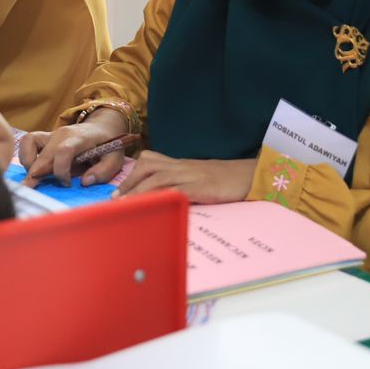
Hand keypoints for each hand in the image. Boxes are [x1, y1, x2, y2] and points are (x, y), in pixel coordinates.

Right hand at [17, 109, 128, 186]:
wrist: (101, 126)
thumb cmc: (108, 144)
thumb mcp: (115, 159)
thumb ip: (104, 171)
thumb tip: (85, 182)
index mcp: (80, 138)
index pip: (64, 151)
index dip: (61, 170)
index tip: (66, 184)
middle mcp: (62, 134)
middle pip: (44, 152)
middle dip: (36, 173)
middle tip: (32, 190)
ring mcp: (51, 134)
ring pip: (29, 143)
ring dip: (28, 162)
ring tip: (34, 178)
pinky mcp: (44, 136)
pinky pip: (27, 142)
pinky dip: (25, 156)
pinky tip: (32, 169)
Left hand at [114, 152, 257, 203]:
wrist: (253, 176)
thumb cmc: (230, 181)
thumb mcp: (203, 180)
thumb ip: (186, 185)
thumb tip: (168, 200)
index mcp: (183, 164)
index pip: (151, 160)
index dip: (133, 174)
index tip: (119, 191)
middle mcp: (183, 166)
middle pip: (148, 165)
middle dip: (129, 182)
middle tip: (116, 200)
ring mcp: (191, 175)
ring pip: (155, 177)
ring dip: (137, 191)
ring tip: (124, 206)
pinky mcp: (199, 186)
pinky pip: (174, 189)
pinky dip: (158, 197)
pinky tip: (150, 208)